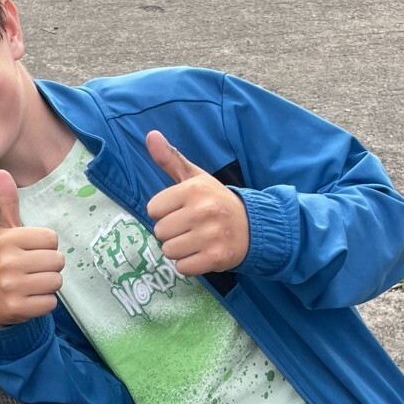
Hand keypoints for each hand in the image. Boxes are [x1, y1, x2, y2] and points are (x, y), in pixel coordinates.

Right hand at [0, 170, 63, 327]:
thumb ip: (7, 203)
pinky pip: (50, 303)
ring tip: (30, 285)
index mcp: (7, 238)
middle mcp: (7, 261)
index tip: (29, 253)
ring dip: (48, 286)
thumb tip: (2, 172)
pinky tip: (29, 300)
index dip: (46, 247)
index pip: (52, 238)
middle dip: (49, 267)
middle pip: (58, 261)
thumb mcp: (3, 232)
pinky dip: (44, 303)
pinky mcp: (17, 308)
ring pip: (56, 282)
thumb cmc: (1, 261)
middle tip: (31, 271)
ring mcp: (11, 286)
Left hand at [145, 130, 248, 275]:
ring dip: (179, 250)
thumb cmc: (215, 201)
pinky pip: (183, 268)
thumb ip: (170, 159)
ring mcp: (211, 235)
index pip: (153, 209)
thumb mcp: (195, 178)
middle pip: (160, 232)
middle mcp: (203, 210)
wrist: (253, 226)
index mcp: (194, 189)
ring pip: (169, 251)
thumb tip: (150, 135)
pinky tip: (201, 254)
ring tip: (195, 241)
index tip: (181, 211)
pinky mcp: (216, 257)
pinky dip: (189, 264)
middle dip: (171, 233)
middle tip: (190, 228)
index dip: (164, 212)